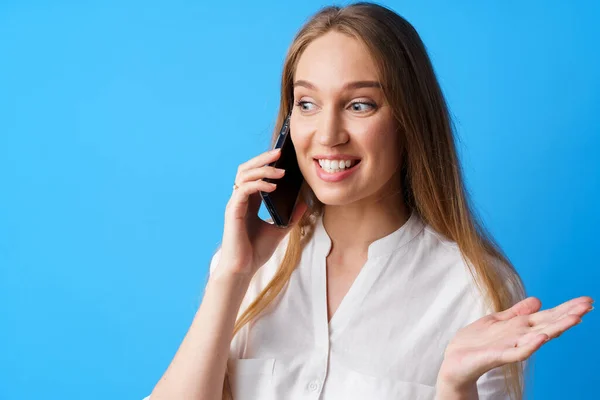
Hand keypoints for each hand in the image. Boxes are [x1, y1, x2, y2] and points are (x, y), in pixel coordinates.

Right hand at [215, 148, 307, 279]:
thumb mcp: (280, 229)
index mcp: (249, 202)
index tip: (282, 157)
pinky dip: (258, 184)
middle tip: (280, 152)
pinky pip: (244, 189)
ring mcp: (235, 204)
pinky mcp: (233, 211)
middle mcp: (240, 199)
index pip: (254, 174)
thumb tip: (304, 203)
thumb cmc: (256, 251)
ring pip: (244, 175)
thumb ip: (291, 216)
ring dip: (263, 169)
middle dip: (262, 158)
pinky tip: (272, 186)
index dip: (266, 163)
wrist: (243, 269)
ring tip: (280, 171)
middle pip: (247, 168)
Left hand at [438, 296, 593, 389]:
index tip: (586, 300)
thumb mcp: (496, 321)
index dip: (565, 308)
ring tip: (574, 319)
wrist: (455, 360)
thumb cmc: (476, 342)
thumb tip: (538, 300)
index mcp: (520, 327)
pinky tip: (541, 337)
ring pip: (538, 337)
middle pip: (548, 324)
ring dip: (556, 328)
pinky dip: (530, 345)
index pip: (547, 316)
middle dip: (568, 315)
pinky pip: (518, 352)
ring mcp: (512, 347)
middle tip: (588, 305)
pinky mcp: (499, 356)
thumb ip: (517, 312)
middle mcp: (520, 337)